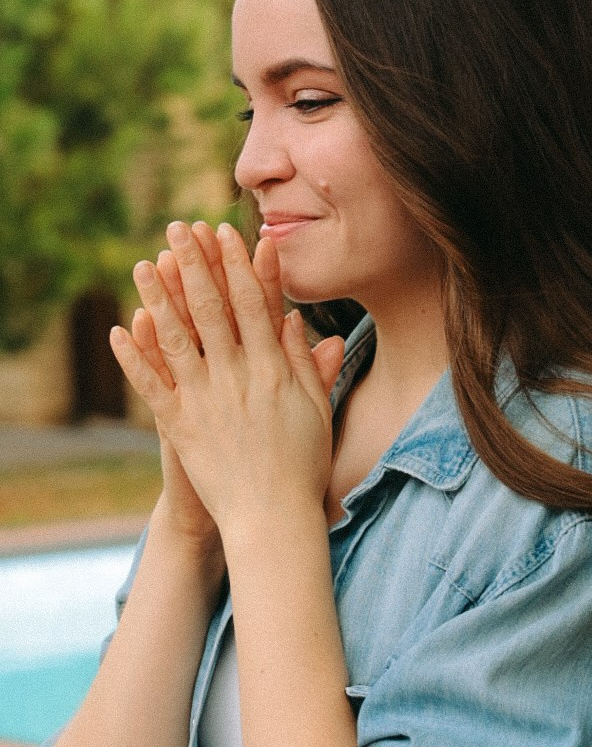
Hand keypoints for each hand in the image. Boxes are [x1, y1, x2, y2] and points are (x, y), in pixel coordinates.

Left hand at [111, 223, 345, 534]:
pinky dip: (133, 357)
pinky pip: (151, 386)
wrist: (272, 518)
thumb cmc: (302, 464)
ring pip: (176, 338)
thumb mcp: (317, 408)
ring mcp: (204, 401)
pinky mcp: (179, 427)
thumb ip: (305, 363)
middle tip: (179, 229)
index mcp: (273, 369)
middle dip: (195, 264)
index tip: (229, 232)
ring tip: (144, 263)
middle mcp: (237, 377)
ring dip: (158, 297)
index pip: (254, 304)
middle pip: (211, 308)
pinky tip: (119, 328)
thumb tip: (295, 320)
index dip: (240, 265)